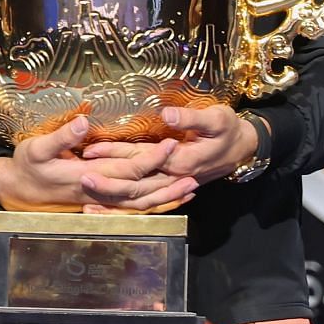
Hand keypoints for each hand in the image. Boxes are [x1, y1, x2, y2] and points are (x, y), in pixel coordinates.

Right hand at [0, 115, 196, 213]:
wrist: (16, 190)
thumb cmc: (26, 165)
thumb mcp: (36, 147)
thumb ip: (62, 137)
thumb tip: (84, 122)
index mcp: (86, 176)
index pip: (127, 169)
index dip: (151, 159)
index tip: (171, 144)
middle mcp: (97, 192)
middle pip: (140, 191)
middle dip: (167, 180)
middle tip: (193, 169)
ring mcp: (100, 201)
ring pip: (139, 204)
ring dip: (166, 198)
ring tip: (191, 188)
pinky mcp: (100, 202)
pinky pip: (132, 209)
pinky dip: (153, 206)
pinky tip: (169, 200)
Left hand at [75, 105, 259, 200]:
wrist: (244, 148)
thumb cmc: (229, 129)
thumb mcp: (216, 119)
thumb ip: (191, 118)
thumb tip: (167, 114)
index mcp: (180, 162)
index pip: (139, 161)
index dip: (114, 156)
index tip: (89, 151)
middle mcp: (173, 178)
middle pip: (134, 187)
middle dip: (106, 184)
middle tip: (78, 176)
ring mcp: (171, 186)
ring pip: (138, 201)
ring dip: (113, 202)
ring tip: (85, 203)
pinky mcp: (169, 187)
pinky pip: (145, 203)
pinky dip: (126, 209)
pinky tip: (107, 210)